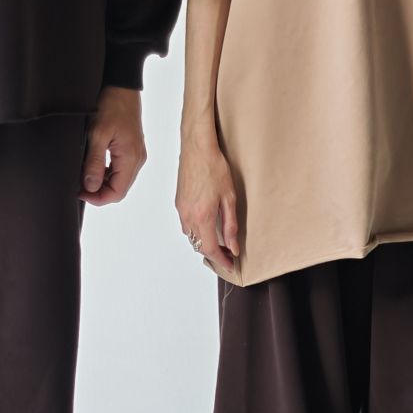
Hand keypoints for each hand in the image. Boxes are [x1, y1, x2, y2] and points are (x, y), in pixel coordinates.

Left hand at [80, 86, 146, 205]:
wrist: (122, 87)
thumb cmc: (111, 105)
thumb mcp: (97, 134)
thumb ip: (94, 163)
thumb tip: (90, 187)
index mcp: (131, 158)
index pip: (117, 193)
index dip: (98, 198)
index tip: (80, 192)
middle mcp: (137, 159)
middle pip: (119, 188)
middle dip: (98, 191)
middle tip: (78, 184)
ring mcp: (136, 154)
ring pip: (120, 180)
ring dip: (102, 182)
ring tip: (83, 174)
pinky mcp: (132, 149)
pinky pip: (120, 169)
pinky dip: (107, 172)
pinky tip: (93, 165)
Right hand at [176, 130, 240, 280]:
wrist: (197, 148)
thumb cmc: (215, 167)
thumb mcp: (229, 198)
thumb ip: (230, 225)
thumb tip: (233, 246)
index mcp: (202, 216)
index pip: (210, 249)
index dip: (221, 260)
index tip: (230, 264)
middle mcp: (188, 216)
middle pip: (199, 246)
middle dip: (213, 253)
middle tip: (228, 254)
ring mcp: (181, 209)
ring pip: (191, 236)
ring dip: (203, 242)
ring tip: (219, 242)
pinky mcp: (178, 202)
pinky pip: (186, 225)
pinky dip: (196, 231)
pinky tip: (207, 225)